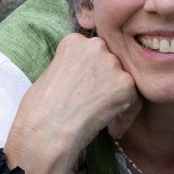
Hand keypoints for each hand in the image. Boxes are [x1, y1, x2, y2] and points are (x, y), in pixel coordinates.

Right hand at [13, 33, 141, 166]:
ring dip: (117, 98)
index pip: (93, 52)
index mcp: (73, 40)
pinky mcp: (127, 85)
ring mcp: (113, 64)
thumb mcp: (50, 75)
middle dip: (107, 81)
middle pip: (111, 62)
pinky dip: (126, 116)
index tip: (86, 89)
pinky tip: (112, 130)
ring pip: (125, 80)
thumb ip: (72, 67)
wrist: (44, 133)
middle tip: (97, 103)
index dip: (91, 72)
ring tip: (103, 118)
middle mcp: (95, 45)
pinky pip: (135, 101)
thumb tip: (86, 75)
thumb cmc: (38, 111)